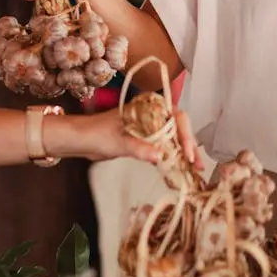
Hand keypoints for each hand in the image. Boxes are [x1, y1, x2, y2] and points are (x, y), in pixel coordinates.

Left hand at [52, 109, 204, 170]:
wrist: (80, 140)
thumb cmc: (95, 133)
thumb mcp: (118, 141)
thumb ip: (138, 148)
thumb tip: (159, 156)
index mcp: (148, 107)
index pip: (176, 117)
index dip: (185, 134)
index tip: (187, 152)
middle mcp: (152, 116)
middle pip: (178, 128)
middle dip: (189, 145)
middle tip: (197, 165)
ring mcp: (149, 129)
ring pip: (173, 139)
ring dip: (184, 153)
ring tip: (194, 169)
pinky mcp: (145, 141)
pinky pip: (163, 148)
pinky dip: (172, 158)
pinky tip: (179, 169)